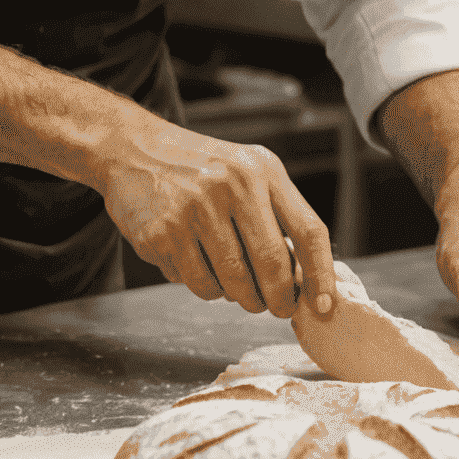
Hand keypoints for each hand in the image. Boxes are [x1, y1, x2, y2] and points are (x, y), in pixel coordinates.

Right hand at [91, 114, 336, 319]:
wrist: (134, 151)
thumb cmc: (202, 168)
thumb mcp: (247, 172)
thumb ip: (278, 215)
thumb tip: (305, 278)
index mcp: (262, 171)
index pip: (308, 230)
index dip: (321, 275)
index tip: (324, 306)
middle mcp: (231, 186)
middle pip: (272, 266)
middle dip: (278, 299)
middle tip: (276, 307)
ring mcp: (194, 210)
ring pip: (234, 284)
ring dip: (241, 297)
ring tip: (234, 282)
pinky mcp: (163, 234)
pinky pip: (198, 285)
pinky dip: (205, 286)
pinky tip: (197, 262)